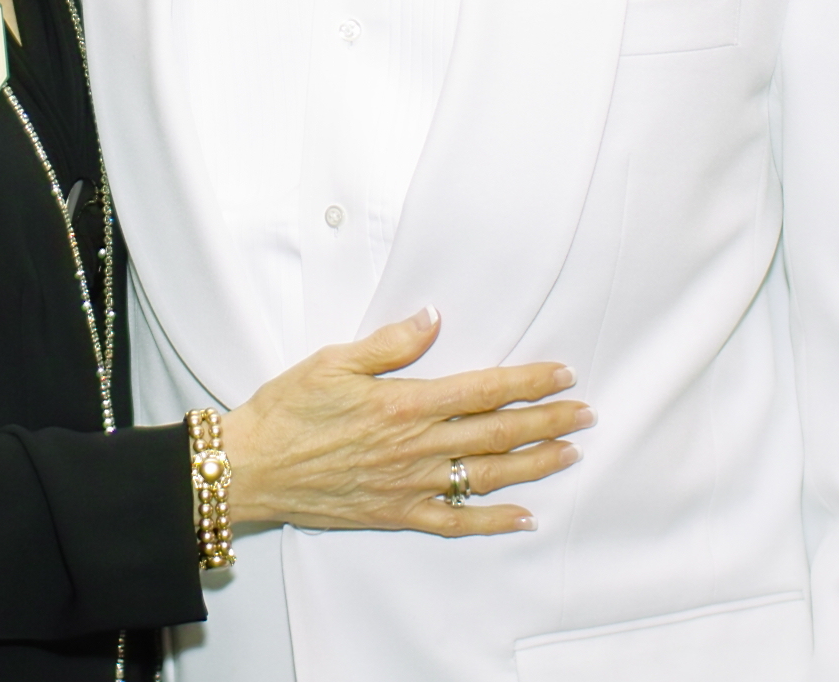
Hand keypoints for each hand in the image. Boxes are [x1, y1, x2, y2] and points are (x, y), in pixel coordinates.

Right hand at [217, 307, 591, 536]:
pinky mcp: (397, 513)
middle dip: (548, 421)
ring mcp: (410, 484)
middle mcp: (416, 445)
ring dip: (534, 465)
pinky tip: (524, 517)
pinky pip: (456, 521)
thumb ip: (390, 342)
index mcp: (404, 402)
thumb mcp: (334, 360)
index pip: (483, 390)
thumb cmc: (287, 410)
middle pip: (497, 433)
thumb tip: (433, 317)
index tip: (563, 375)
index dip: (528, 382)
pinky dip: (493, 521)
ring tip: (569, 453)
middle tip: (585, 414)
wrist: (253, 466)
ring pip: (487, 475)